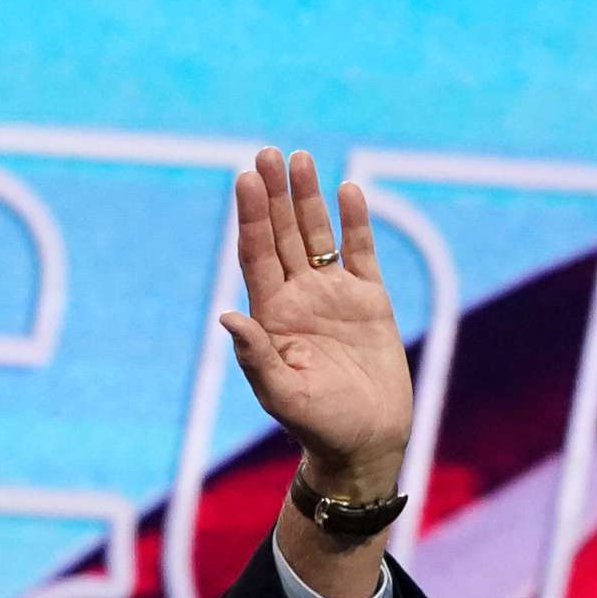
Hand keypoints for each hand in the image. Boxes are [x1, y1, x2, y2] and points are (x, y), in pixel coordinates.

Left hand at [221, 147, 414, 496]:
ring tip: (300, 158)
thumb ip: (256, 357)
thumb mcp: (283, 395)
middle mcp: (298, 299)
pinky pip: (361, 253)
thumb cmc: (319, 426)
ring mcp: (334, 297)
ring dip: (309, 199)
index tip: (246, 179)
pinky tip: (349, 191)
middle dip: (275, 195)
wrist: (365, 443)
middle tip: (267, 154)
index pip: (256, 255)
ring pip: (317, 236)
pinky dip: (356, 223)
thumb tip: (226, 317)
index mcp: (272, 316)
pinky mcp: (370, 302)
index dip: (252, 217)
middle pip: (282, 236)